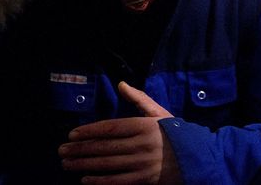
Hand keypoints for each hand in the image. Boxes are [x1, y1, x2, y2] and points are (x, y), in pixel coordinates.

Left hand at [58, 81, 181, 184]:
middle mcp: (141, 144)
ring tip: (67, 164)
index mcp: (143, 125)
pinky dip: (101, 182)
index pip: (109, 128)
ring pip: (108, 165)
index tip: (71, 135)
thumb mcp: (159, 113)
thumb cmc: (175, 133)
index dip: (88, 131)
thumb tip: (121, 84)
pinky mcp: (146, 180)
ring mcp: (143, 164)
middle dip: (80, 150)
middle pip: (104, 147)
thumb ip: (139, 99)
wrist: (199, 157)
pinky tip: (86, 180)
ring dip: (85, 165)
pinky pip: (118, 182)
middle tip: (61, 151)